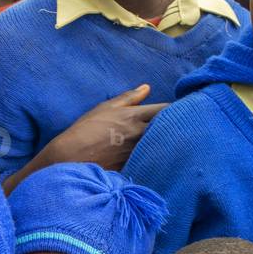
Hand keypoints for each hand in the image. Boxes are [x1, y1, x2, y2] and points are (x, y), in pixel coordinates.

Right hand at [3, 85, 165, 194]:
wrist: (72, 156)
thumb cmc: (86, 129)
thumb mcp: (105, 107)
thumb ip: (129, 98)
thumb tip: (147, 88)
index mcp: (136, 116)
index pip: (167, 109)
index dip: (176, 110)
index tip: (178, 111)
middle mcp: (141, 133)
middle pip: (171, 128)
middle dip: (177, 126)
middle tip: (180, 126)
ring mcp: (139, 151)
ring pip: (164, 145)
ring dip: (168, 142)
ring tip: (172, 142)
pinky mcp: (135, 166)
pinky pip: (153, 160)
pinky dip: (157, 158)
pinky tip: (158, 159)